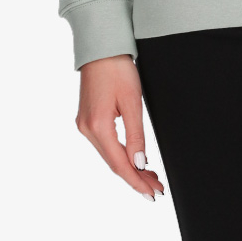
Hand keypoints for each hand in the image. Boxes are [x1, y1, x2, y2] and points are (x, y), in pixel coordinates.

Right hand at [75, 54, 165, 200]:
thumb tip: (140, 164)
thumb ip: (136, 135)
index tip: (153, 192)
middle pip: (114, 163)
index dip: (137, 181)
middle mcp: (86, 129)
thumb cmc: (117, 68)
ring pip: (109, 156)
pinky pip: (105, 145)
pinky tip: (133, 159)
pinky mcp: (87, 119)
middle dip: (136, 177)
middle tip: (156, 188)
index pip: (120, 164)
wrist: (101, 47)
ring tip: (150, 177)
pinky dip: (120, 155)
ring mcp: (84, 125)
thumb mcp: (132, 101)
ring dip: (129, 167)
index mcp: (98, 126)